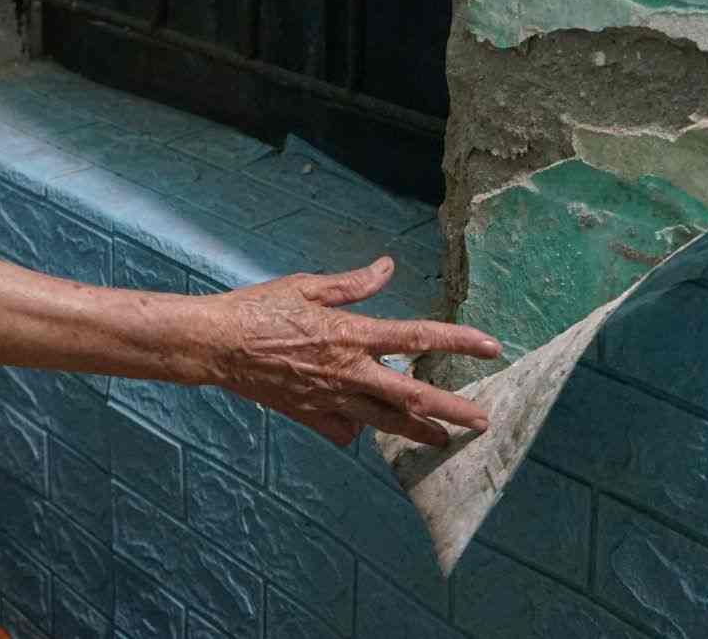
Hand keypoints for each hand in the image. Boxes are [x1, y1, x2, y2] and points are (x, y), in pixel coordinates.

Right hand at [215, 257, 499, 447]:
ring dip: (419, 431)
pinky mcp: (310, 415)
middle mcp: (347, 371)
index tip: (491, 347)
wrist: (217, 344)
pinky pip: (344, 430)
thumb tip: (387, 268)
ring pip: (385, 422)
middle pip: (411, 396)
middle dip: (451, 409)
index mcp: (350, 334)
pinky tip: (366, 426)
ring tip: (443, 440)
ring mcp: (329, 399)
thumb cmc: (259, 308)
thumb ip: (353, 283)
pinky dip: (359, 430)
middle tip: (481, 421)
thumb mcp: (307, 285)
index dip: (457, 342)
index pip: (416, 338)